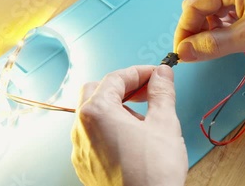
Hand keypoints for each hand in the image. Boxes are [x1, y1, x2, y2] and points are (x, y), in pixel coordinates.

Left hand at [71, 65, 187, 185]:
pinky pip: (93, 137)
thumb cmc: (152, 174)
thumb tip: (162, 75)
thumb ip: (161, 92)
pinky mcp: (85, 166)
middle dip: (122, 87)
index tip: (156, 74)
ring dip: (116, 108)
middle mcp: (81, 129)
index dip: (139, 72)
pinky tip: (132, 139)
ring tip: (143, 120)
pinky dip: (110, 128)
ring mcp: (80, 149)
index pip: (115, 78)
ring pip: (93, 115)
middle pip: (96, 92)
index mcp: (96, 112)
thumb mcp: (164, 124)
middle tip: (146, 92)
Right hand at [173, 0, 244, 61]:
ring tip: (221, 48)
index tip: (182, 54)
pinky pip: (228, 12)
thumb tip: (183, 53)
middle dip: (199, 31)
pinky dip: (225, 28)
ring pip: (214, 11)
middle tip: (200, 55)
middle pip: (202, 7)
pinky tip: (233, 40)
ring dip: (213, 31)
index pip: (193, 6)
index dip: (184, 32)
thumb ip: (212, 45)